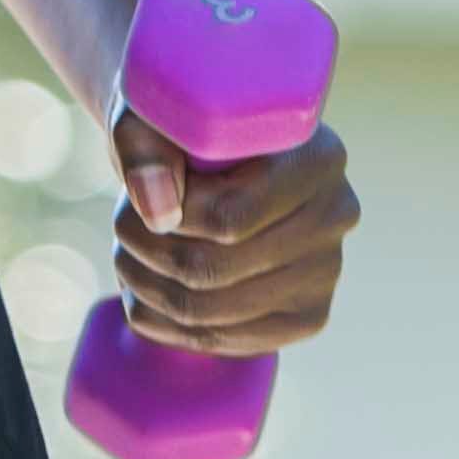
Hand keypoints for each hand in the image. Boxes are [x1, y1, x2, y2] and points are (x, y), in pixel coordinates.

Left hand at [108, 113, 357, 356]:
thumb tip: (159, 213)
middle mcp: (334, 214)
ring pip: (210, 314)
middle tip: (124, 229)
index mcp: (315, 157)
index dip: (168, 219)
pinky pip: (225, 343)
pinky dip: (166, 324)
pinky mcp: (306, 316)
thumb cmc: (179, 127)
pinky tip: (147, 291)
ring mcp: (326, 272)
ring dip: (148, 289)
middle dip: (146, 254)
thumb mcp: (152, 115)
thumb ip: (146, 150)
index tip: (139, 199)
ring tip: (129, 255)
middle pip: (215, 270)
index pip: (230, 219)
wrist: (211, 151)